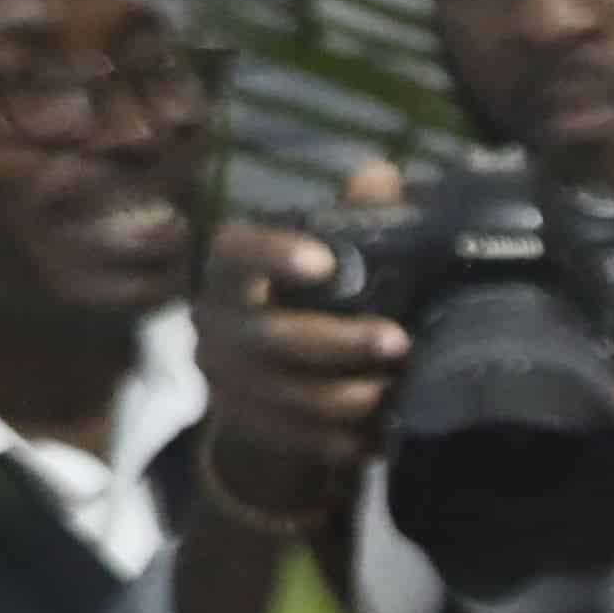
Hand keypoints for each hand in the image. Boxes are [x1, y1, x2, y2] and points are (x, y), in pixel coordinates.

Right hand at [189, 221, 401, 530]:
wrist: (260, 379)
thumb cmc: (304, 300)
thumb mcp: (325, 258)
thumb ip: (351, 218)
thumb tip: (380, 175)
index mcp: (229, 271)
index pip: (235, 253)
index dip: (273, 255)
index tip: (324, 261)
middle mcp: (214, 322)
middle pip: (269, 336)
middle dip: (339, 342)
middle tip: (399, 341)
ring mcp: (223, 377)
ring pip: (285, 393)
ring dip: (348, 396)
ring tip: (399, 390)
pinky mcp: (243, 423)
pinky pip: (293, 437)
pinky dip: (341, 437)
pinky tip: (383, 432)